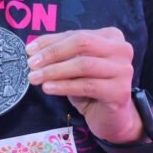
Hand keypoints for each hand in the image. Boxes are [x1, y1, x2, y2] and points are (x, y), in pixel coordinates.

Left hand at [25, 28, 139, 143]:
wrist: (113, 118)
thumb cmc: (92, 89)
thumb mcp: (75, 68)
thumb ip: (61, 54)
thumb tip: (33, 49)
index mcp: (111, 37)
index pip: (76, 34)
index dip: (50, 41)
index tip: (29, 50)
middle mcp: (121, 49)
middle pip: (82, 43)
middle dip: (53, 53)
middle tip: (31, 64)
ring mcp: (123, 69)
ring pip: (83, 65)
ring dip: (55, 71)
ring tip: (35, 78)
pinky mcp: (120, 91)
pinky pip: (87, 85)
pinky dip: (64, 86)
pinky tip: (48, 88)